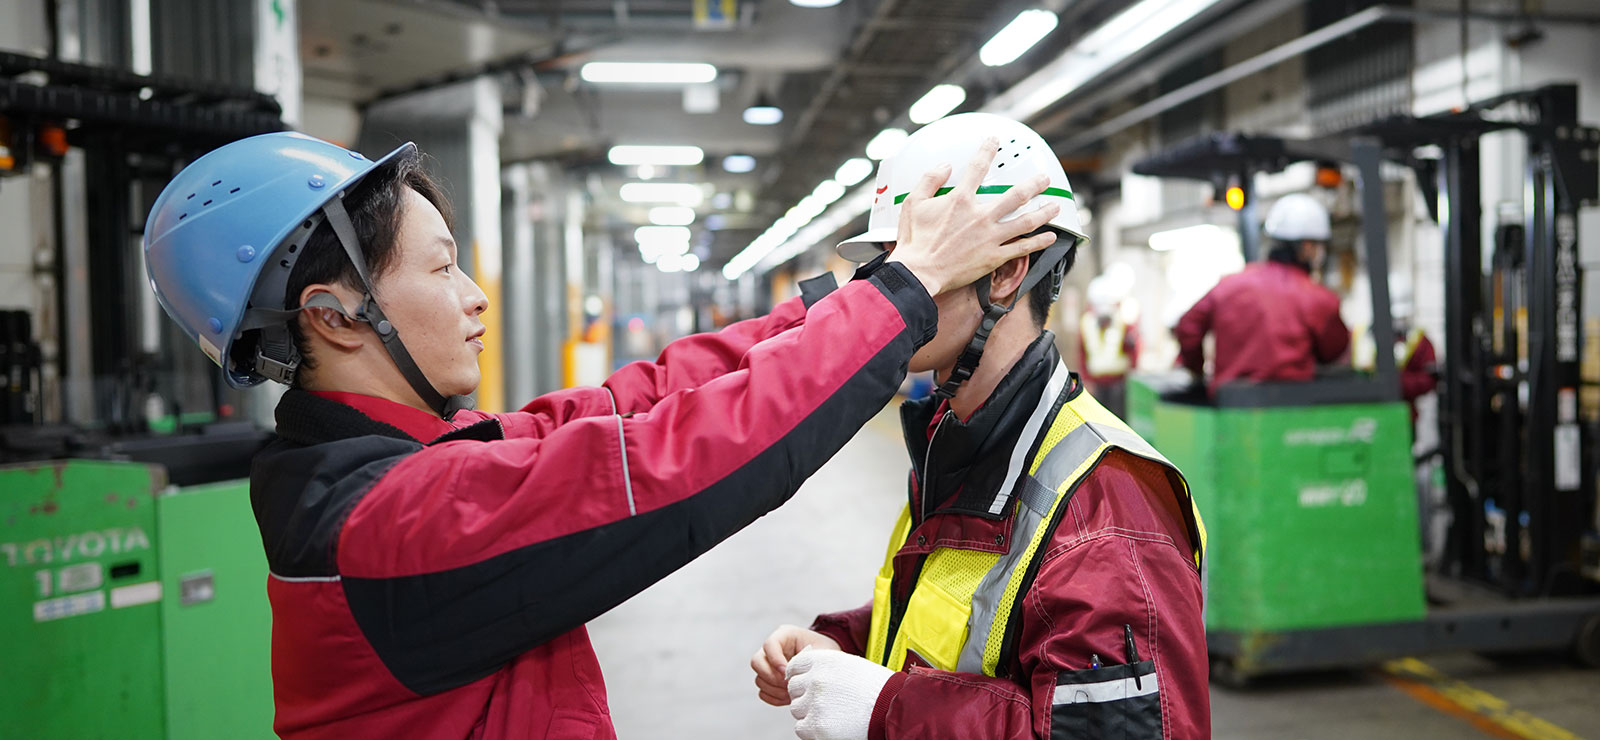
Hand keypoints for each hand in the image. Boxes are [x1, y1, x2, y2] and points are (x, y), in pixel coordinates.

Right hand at [753, 625, 840, 705]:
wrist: (827, 660)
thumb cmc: (825, 651)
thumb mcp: (822, 651)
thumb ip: (809, 661)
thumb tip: (793, 679)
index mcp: (785, 635)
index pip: (770, 644)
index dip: (775, 659)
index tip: (787, 673)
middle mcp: (772, 649)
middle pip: (756, 662)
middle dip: (771, 677)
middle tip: (789, 685)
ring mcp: (768, 665)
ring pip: (759, 679)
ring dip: (775, 690)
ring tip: (794, 693)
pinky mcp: (770, 681)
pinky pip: (763, 692)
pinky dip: (774, 698)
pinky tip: (789, 698)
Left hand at [787, 648, 894, 739]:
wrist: (891, 707)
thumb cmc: (874, 686)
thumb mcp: (847, 665)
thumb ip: (823, 667)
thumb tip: (801, 672)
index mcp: (821, 661)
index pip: (794, 668)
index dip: (800, 677)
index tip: (807, 685)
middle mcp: (815, 680)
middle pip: (793, 689)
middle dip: (804, 695)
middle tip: (823, 702)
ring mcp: (815, 703)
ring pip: (796, 709)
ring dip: (808, 712)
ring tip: (830, 713)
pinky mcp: (817, 726)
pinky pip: (801, 728)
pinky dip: (811, 729)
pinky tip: (828, 725)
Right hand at [887, 138, 1060, 296]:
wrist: (918, 273)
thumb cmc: (914, 241)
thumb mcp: (913, 203)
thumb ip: (930, 180)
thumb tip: (945, 166)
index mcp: (960, 200)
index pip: (978, 168)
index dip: (987, 150)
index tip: (995, 141)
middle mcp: (980, 216)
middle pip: (1016, 196)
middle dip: (1034, 185)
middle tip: (1044, 179)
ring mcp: (990, 237)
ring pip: (1025, 221)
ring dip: (1044, 212)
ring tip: (1055, 206)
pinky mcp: (993, 257)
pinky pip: (1022, 249)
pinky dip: (1039, 242)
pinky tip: (1051, 237)